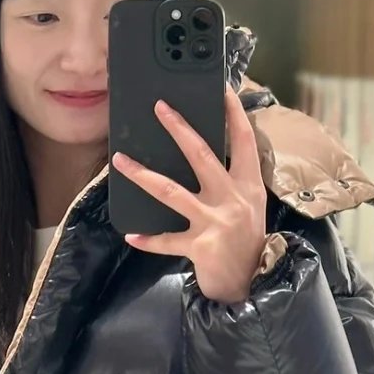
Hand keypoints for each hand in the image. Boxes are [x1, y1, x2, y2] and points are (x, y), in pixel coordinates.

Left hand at [112, 85, 267, 302]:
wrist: (253, 284)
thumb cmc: (247, 241)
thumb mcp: (248, 206)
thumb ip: (231, 181)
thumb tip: (201, 153)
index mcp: (248, 186)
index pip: (244, 141)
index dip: (234, 114)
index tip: (222, 89)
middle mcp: (233, 199)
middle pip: (202, 155)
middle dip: (179, 129)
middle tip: (159, 107)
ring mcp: (216, 222)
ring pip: (172, 191)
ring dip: (143, 174)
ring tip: (120, 160)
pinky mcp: (201, 246)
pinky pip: (167, 240)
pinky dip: (149, 239)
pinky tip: (131, 235)